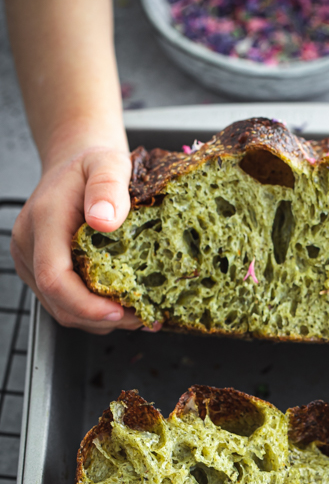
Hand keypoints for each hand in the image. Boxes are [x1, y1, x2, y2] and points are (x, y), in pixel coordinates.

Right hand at [11, 145, 150, 334]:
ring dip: (99, 320)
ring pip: (61, 309)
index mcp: (44, 221)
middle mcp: (30, 245)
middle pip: (59, 302)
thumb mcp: (108, 163)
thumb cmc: (93, 165)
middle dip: (101, 319)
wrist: (74, 165)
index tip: (120, 311)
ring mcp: (32, 261)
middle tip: (144, 318)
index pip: (55, 278)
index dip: (86, 304)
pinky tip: (122, 305)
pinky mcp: (40, 271)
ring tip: (139, 314)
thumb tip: (104, 221)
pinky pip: (64, 303)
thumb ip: (107, 186)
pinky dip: (93, 312)